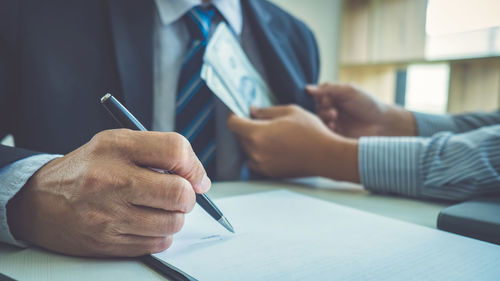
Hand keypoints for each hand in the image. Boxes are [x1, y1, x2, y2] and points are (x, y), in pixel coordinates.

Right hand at [6, 129, 209, 256]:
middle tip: (180, 195)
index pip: (175, 150)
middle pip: (179, 193)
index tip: (197, 177)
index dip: (195, 166)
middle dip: (189, 197)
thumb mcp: (116, 144)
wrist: (39, 202)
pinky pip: (157, 243)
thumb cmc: (85, 170)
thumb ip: (157, 151)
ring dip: (175, 217)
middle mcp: (111, 179)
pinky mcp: (108, 242)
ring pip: (173, 222)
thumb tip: (199, 178)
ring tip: (159, 208)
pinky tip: (146, 223)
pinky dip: (160, 234)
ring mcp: (109, 214)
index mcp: (116, 147)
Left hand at [227, 105, 358, 181]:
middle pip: (239, 137)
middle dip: (246, 127)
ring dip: (252, 141)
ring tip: (271, 135)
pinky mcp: (269, 172)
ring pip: (247, 149)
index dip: (234, 115)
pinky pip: (255, 161)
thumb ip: (266, 111)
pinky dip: (259, 153)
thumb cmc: (311, 132)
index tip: (238, 111)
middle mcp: (255, 151)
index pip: (233, 124)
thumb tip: (253, 111)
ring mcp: (261, 164)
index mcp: (258, 133)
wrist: (325, 155)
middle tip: (260, 120)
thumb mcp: (289, 111)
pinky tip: (274, 147)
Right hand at [307, 83, 415, 137]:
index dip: (318, 98)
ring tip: (334, 118)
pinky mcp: (334, 135)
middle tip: (333, 111)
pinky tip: (333, 127)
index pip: (316, 96)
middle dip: (322, 109)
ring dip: (323, 118)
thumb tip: (307, 88)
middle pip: (315, 109)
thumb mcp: (349, 91)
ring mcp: (332, 123)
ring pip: (317, 121)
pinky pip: (322, 133)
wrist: (382, 124)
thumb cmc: (367, 104)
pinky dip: (325, 130)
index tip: (327, 100)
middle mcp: (330, 109)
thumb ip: (329, 88)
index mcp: (333, 97)